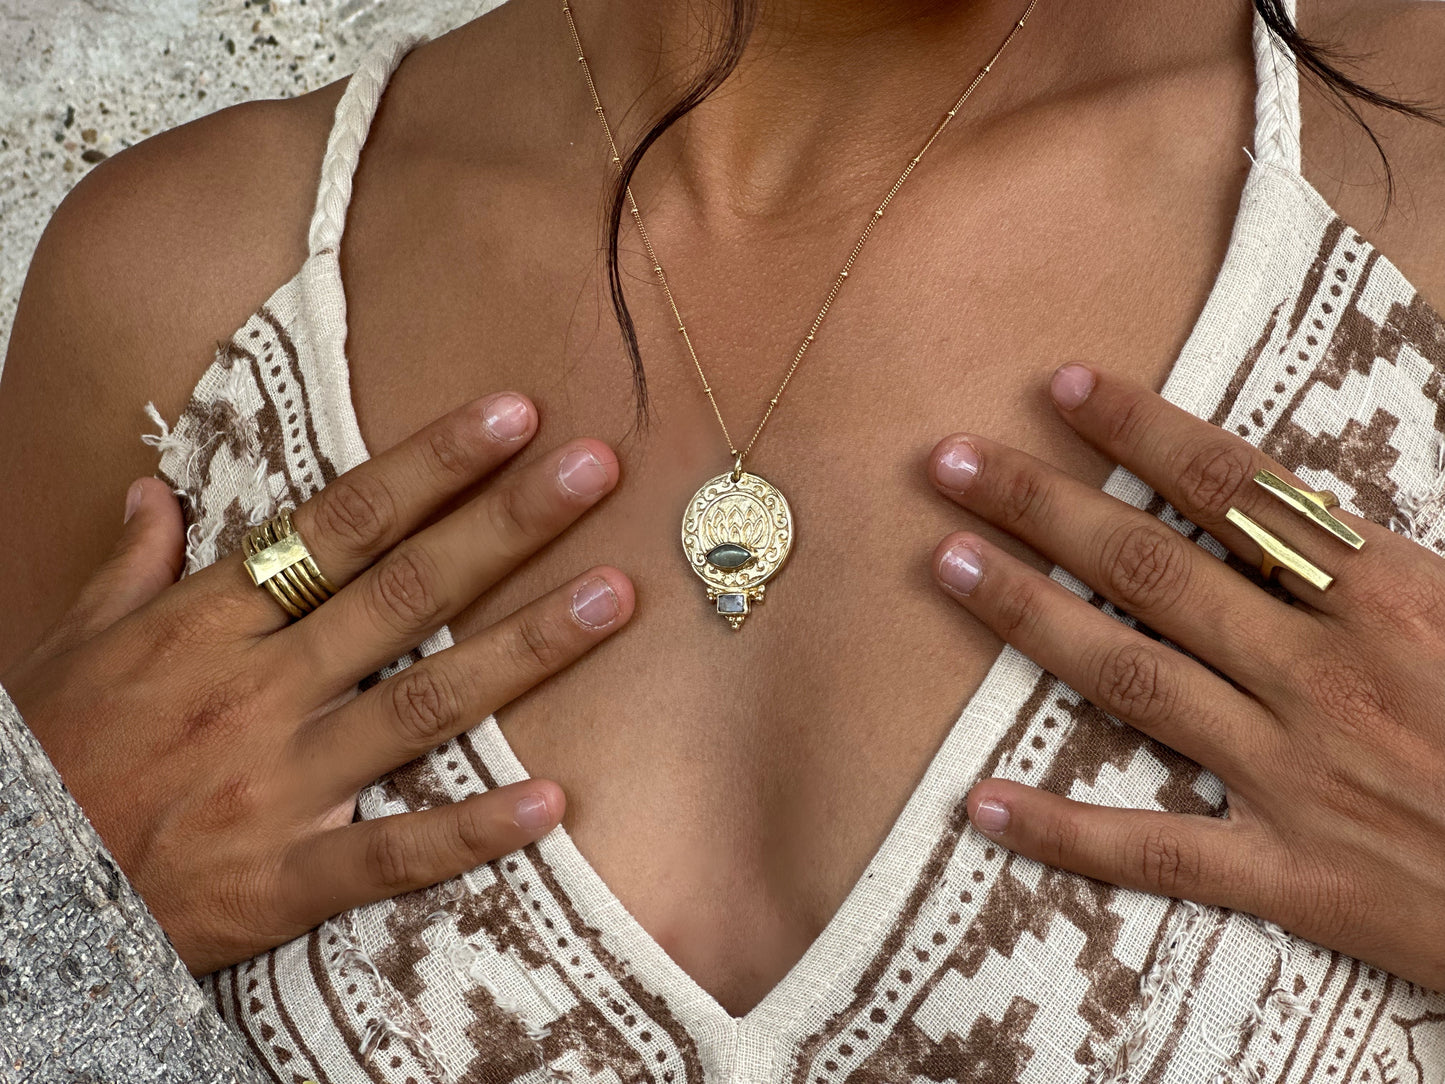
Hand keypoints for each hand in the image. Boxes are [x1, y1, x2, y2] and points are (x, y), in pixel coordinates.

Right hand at [2, 394, 632, 973]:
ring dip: (522, 650)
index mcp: (211, 623)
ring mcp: (276, 784)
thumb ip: (129, 565)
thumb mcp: (72, 644)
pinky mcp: (281, 878)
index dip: (431, 465)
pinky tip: (553, 801)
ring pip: (421, 706)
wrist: (9, 887)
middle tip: (594, 469)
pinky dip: (471, 832)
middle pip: (404, 592)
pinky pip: (391, 854)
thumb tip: (156, 488)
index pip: (342, 523)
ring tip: (611, 597)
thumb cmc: (49, 756)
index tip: (511, 414)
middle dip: (504, 524)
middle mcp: (256, 690)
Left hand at [928, 365, 1444, 989]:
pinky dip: (1063, 832)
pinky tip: (978, 804)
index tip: (1059, 388)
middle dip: (1043, 506)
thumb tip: (1309, 497)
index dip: (1140, 431)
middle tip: (949, 461)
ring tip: (944, 562)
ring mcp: (1298, 777)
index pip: (1240, 490)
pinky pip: (1155, 853)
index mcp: (1392, 597)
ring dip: (1026, 617)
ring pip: (1131, 678)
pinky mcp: (1293, 877)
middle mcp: (1327, 675)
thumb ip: (1389, 550)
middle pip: (1154, 569)